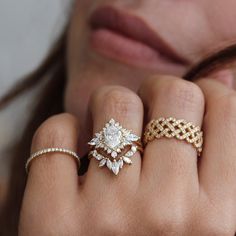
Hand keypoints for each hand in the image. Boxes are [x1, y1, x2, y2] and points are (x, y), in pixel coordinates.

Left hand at [19, 75, 235, 234]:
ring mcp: (107, 213)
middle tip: (147, 112)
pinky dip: (63, 129)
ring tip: (111, 131)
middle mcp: (167, 213)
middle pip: (172, 94)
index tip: (184, 107)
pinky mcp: (51, 218)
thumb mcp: (215, 216)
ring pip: (115, 101)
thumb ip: (221, 152)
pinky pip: (57, 133)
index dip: (204, 94)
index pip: (223, 106)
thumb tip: (222, 78)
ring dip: (112, 105)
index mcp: (221, 217)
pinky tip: (71, 149)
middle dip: (159, 92)